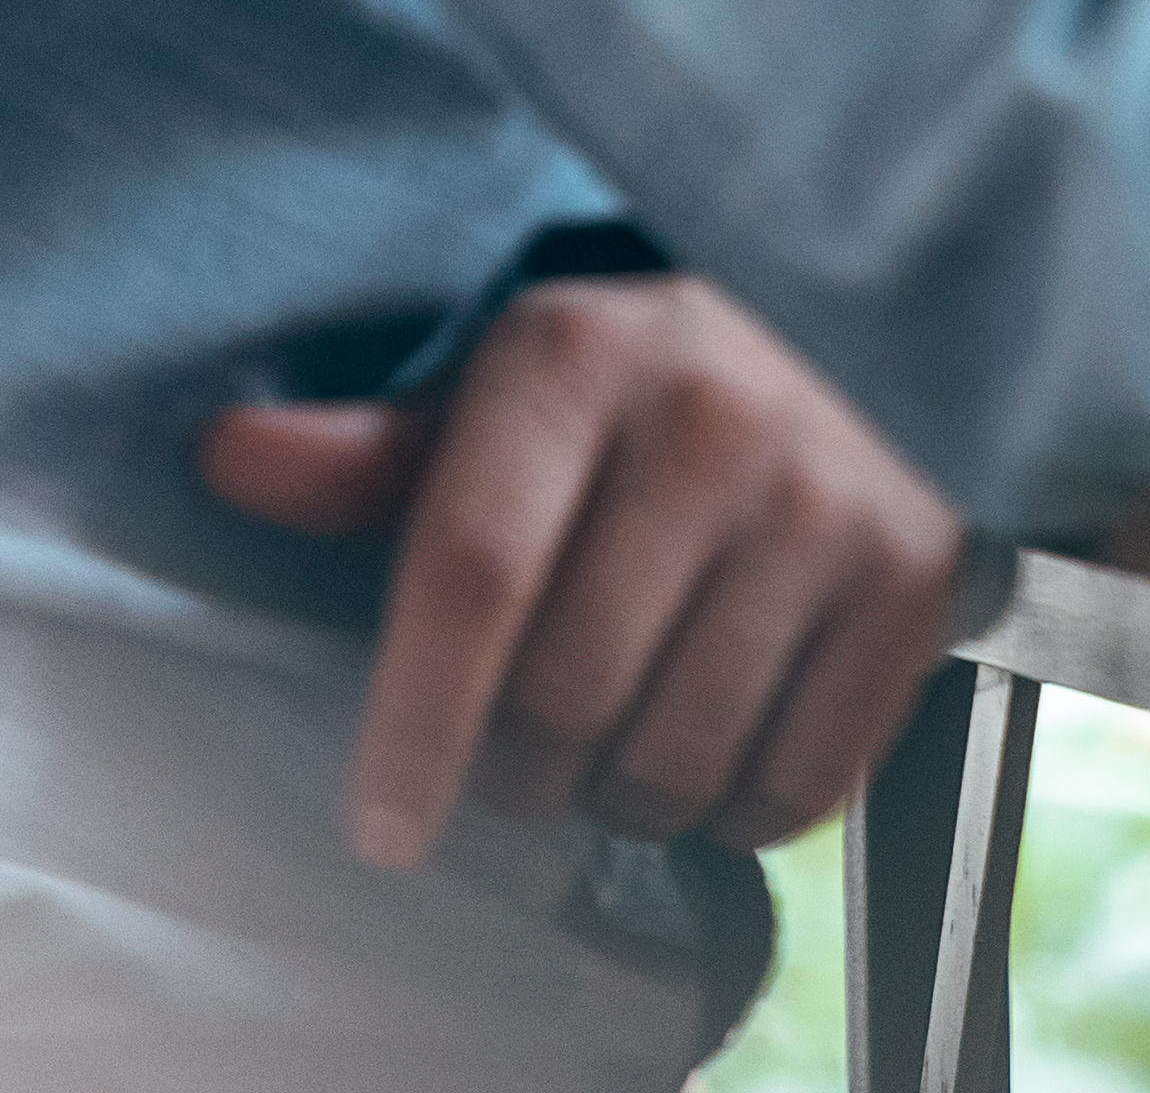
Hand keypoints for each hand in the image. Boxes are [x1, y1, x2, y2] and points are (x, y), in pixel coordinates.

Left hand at [196, 271, 969, 870]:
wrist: (882, 321)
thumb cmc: (660, 377)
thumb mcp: (517, 385)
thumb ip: (379, 455)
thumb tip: (228, 460)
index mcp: (582, 353)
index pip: (472, 572)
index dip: (415, 724)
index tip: (383, 828)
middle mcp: (715, 414)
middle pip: (563, 694)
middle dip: (522, 762)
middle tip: (533, 733)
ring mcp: (829, 499)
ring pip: (674, 759)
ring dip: (627, 794)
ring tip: (630, 727)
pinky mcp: (920, 578)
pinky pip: (795, 783)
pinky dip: (738, 809)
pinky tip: (726, 737)